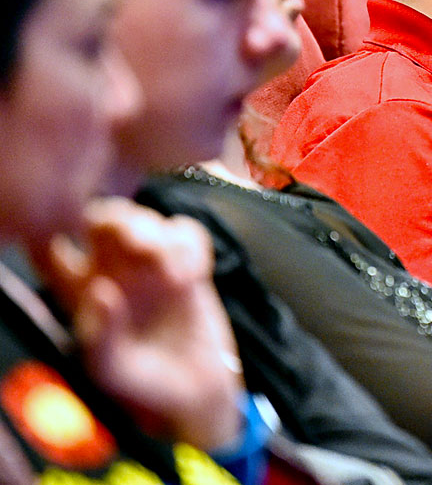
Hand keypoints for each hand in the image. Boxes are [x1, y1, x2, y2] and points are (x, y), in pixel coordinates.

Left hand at [34, 199, 243, 451]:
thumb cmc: (142, 387)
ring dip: (161, 237)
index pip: (55, 249)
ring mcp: (151, 265)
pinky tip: (195, 275)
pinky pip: (188, 232)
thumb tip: (101, 290)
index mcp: (81, 293)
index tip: (82, 245)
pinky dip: (193, 247)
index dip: (61, 236)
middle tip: (141, 246)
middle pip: (104, 219)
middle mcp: (113, 272)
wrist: (196, 393)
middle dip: (121, 222)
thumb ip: (100, 334)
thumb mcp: (109, 370)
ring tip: (174, 277)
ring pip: (147, 218)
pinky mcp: (188, 264)